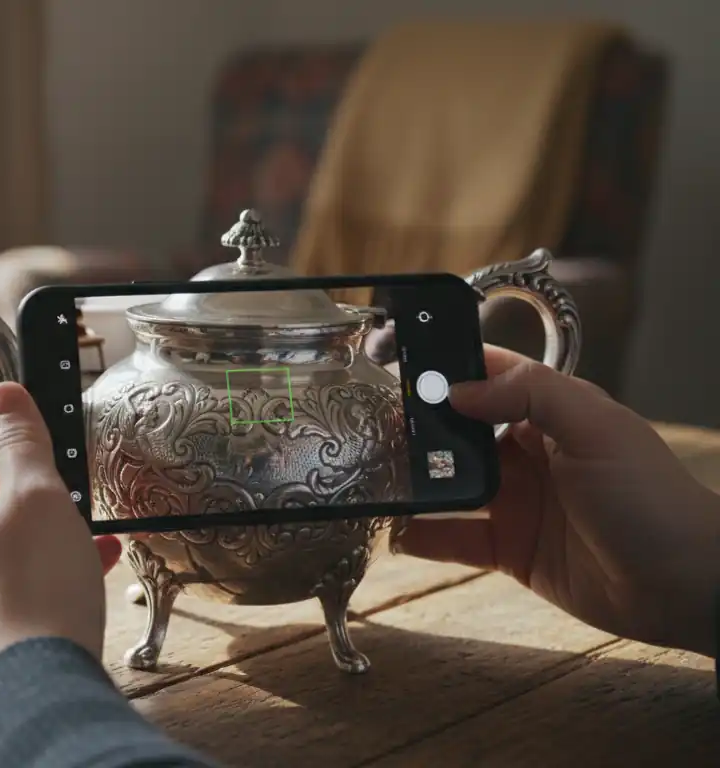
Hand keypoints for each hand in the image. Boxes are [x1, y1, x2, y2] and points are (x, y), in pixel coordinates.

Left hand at [0, 381, 123, 691]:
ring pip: (4, 539)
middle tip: (80, 495)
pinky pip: (11, 579)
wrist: (30, 693)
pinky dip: (46, 568)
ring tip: (96, 536)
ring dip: (51, 529)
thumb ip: (20, 440)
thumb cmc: (33, 593)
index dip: (21, 432)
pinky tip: (87, 572)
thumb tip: (5, 395)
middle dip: (42, 489)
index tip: (57, 434)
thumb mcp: (37, 495)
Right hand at [394, 346, 719, 656]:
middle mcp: (530, 453)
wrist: (686, 588)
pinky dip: (422, 536)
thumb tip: (459, 389)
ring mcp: (518, 503)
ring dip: (414, 481)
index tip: (399, 367)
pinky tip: (394, 530)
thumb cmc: (653, 500)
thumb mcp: (597, 428)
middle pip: (459, 431)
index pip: (491, 377)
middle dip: (418, 428)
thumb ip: (531, 395)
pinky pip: (455, 539)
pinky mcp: (510, 550)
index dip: (448, 369)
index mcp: (553, 413)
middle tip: (373, 427)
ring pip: (450, 484)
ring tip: (374, 476)